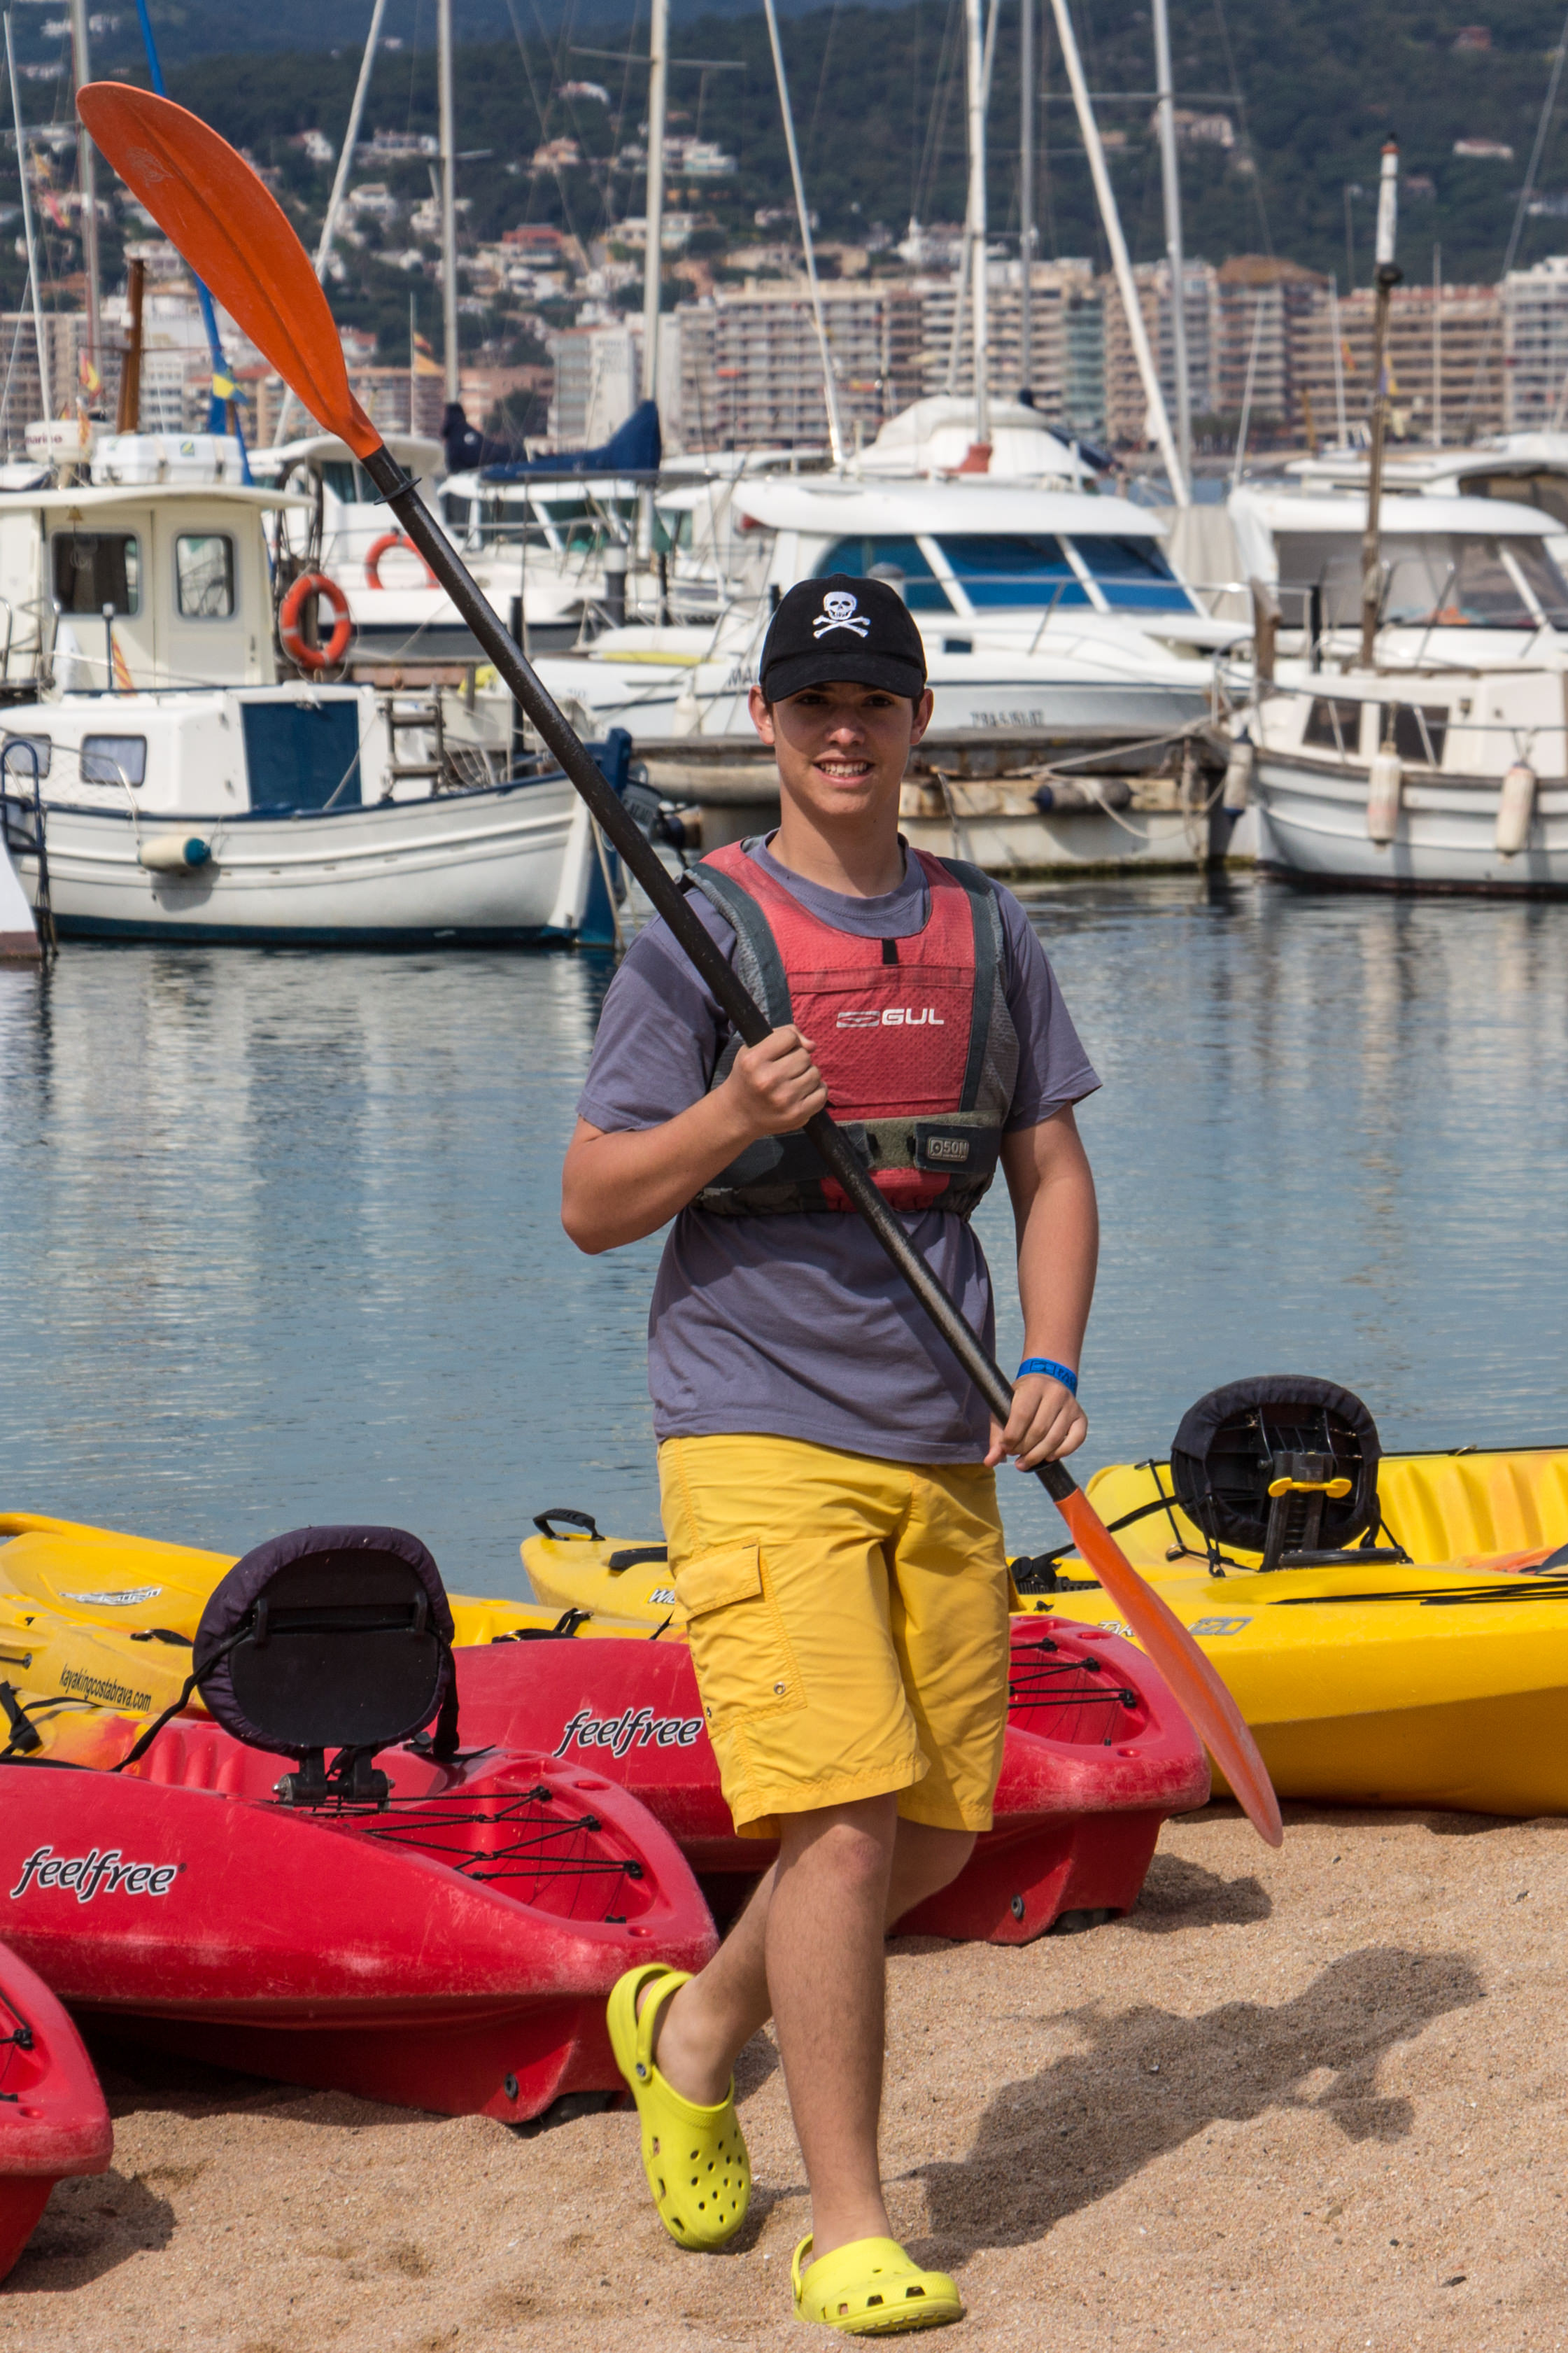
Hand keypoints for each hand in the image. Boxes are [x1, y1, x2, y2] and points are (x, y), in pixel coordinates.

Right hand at [722, 1024, 827, 1140]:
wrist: (739, 1114)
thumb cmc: (749, 1076)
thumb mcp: (753, 1048)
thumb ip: (783, 1034)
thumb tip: (812, 1046)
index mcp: (753, 1061)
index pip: (789, 1036)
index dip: (788, 1042)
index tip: (780, 1052)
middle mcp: (767, 1080)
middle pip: (804, 1056)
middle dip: (798, 1059)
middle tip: (784, 1070)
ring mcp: (783, 1099)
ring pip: (815, 1073)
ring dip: (807, 1075)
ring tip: (791, 1082)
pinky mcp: (796, 1115)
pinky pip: (822, 1093)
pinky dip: (816, 1091)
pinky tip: (802, 1093)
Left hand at [985, 1374, 1086, 1472]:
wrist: (1047, 1382)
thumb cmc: (1021, 1399)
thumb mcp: (1005, 1408)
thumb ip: (997, 1435)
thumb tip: (990, 1462)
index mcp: (1033, 1386)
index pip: (1022, 1415)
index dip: (1012, 1436)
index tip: (1005, 1448)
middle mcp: (1055, 1393)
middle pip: (1039, 1430)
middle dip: (1024, 1449)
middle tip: (1015, 1456)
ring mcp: (1071, 1405)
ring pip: (1055, 1438)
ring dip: (1038, 1456)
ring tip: (1024, 1462)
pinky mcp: (1081, 1418)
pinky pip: (1075, 1440)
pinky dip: (1061, 1453)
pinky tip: (1047, 1457)